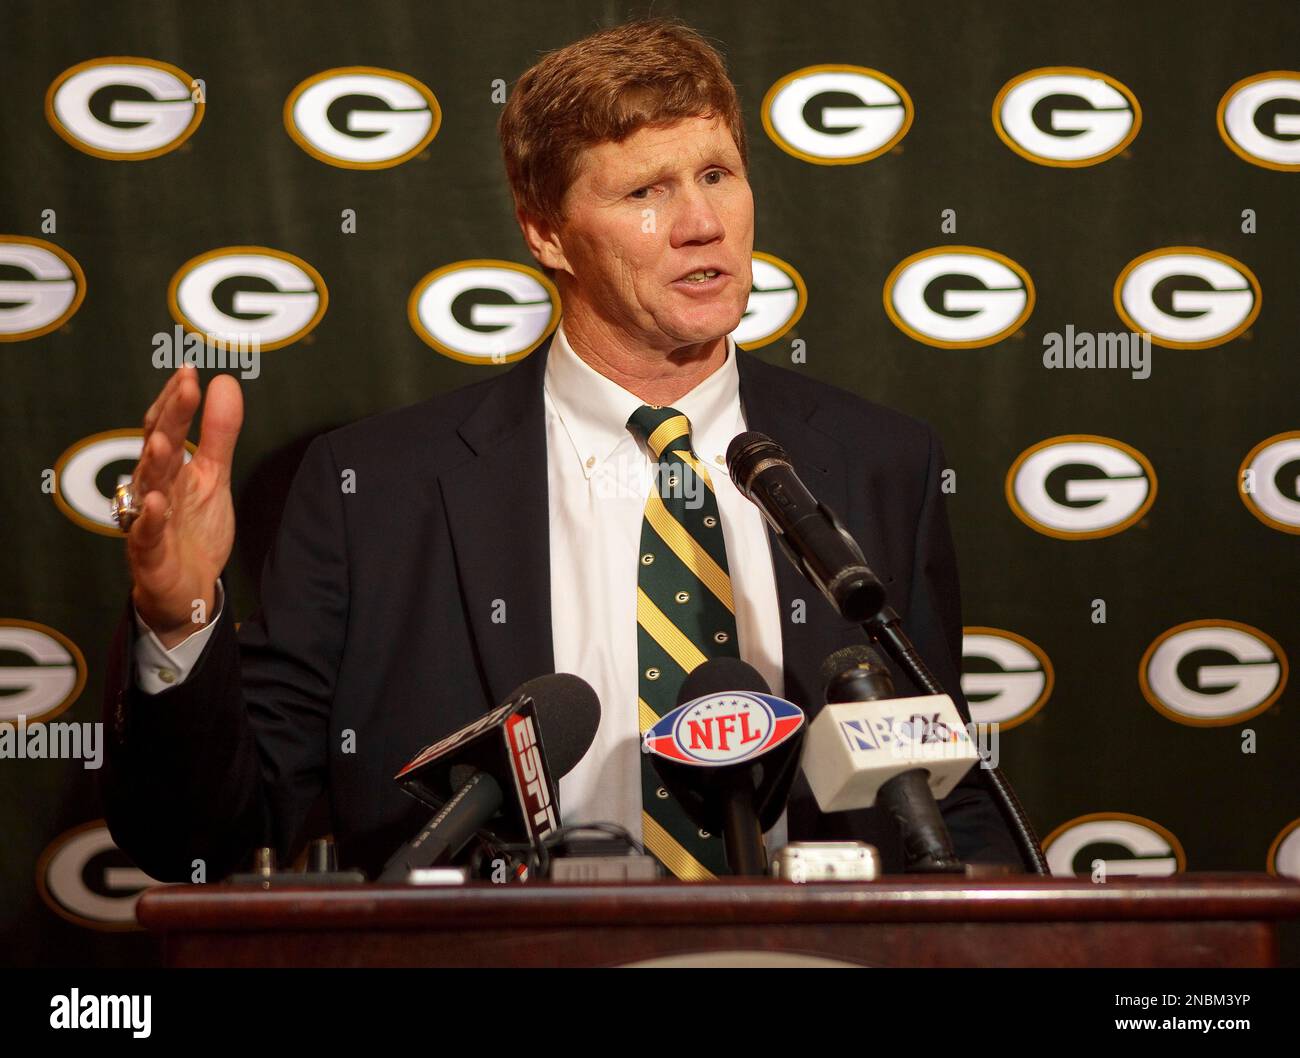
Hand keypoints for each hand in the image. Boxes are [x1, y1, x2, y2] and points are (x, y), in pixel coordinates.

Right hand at [125, 365, 242, 649]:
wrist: (188, 588)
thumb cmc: (194, 528)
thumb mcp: (214, 476)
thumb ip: (219, 433)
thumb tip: (224, 382)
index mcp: (169, 468)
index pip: (166, 426)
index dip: (177, 400)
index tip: (190, 371)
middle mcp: (153, 488)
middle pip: (159, 447)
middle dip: (170, 418)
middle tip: (184, 387)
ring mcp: (147, 520)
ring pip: (147, 487)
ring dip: (154, 463)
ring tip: (163, 441)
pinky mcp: (149, 554)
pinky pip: (146, 535)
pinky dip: (149, 519)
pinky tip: (157, 502)